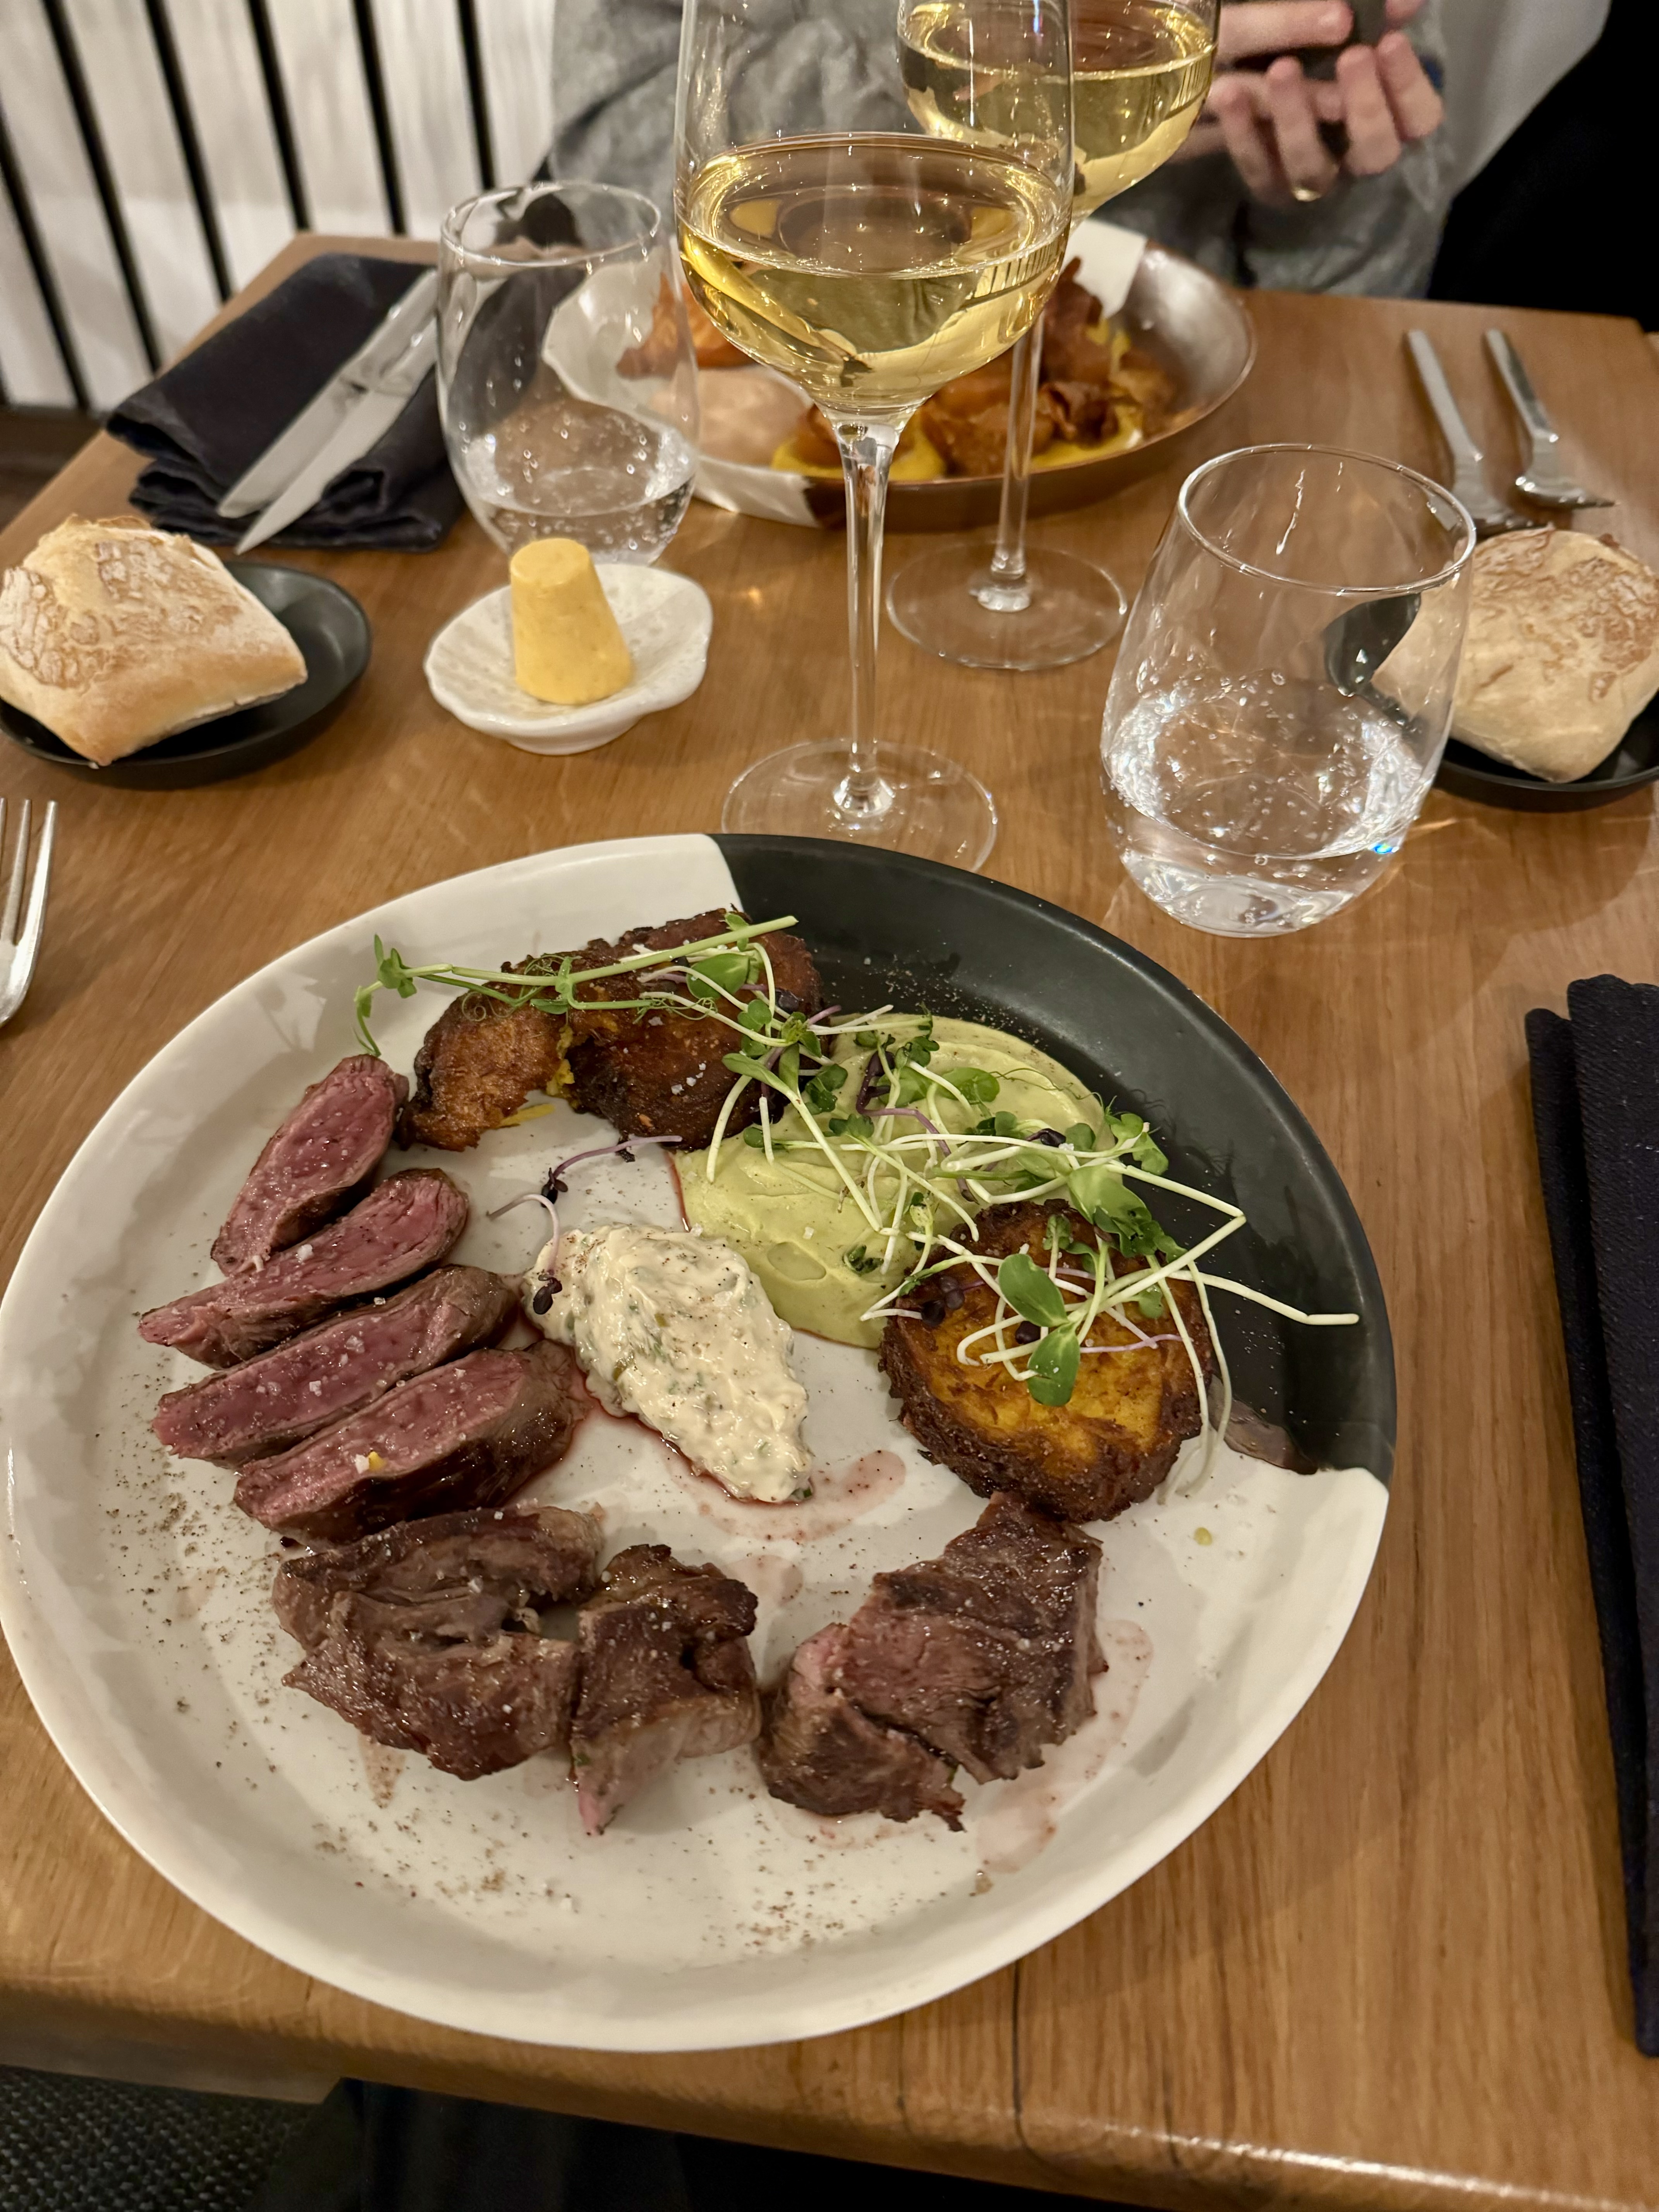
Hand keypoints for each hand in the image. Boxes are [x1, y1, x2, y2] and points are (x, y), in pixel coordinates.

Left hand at [1177, 0, 1443, 207]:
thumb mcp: (1352, 36)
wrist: (1255, 92)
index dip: (1409, 85)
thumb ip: (1380, 17)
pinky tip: (1230, 93)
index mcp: (1391, 123)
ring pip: (1311, 166)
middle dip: (1366, 105)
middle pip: (1376, 151)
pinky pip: (1256, 168)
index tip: (1390, 41)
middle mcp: (1356, 160)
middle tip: (1354, 56)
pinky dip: (1243, 133)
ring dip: (1297, 118)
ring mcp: (1310, 179)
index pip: (1420, 118)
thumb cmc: (1321, 58)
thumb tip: (1406, 0)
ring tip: (1282, 69)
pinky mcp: (1267, 186)